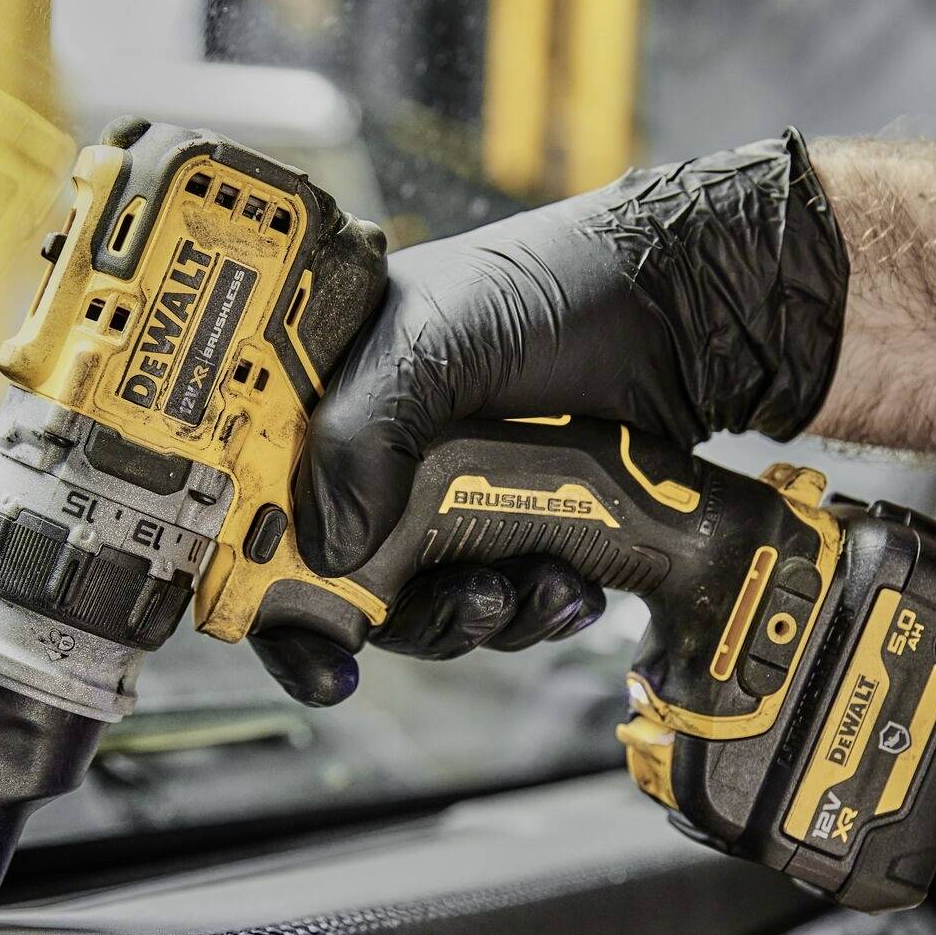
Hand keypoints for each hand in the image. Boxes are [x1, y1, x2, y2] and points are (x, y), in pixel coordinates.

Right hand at [249, 132, 847, 704]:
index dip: (262, 585)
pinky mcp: (515, 535)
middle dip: (400, 619)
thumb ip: (364, 432)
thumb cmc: (549, 287)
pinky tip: (574, 587)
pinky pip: (502, 606)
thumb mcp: (435, 338)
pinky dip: (534, 612)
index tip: (312, 648)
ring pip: (427, 609)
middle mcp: (374, 460)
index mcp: (323, 400)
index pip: (255, 505)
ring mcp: (445, 505)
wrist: (680, 310)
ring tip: (532, 588)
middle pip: (340, 583)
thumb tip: (328, 553)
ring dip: (479, 620)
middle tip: (464, 608)